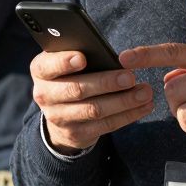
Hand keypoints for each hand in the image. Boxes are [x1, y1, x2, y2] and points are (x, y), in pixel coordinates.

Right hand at [31, 50, 153, 152]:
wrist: (61, 113)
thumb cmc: (71, 75)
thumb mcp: (67, 62)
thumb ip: (79, 53)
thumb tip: (108, 51)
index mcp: (41, 70)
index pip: (48, 66)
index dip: (64, 62)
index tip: (82, 58)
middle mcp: (44, 95)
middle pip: (77, 89)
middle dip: (106, 83)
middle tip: (131, 77)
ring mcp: (59, 118)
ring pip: (94, 110)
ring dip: (123, 101)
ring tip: (145, 92)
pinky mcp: (76, 134)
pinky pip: (105, 125)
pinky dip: (128, 115)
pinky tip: (144, 106)